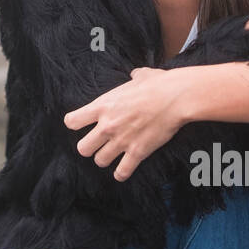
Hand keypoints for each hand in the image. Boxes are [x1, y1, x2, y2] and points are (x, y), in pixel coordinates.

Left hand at [63, 67, 195, 182]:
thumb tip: (137, 74)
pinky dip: (121, 174)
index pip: (72, 121)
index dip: (75, 123)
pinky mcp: (137, 152)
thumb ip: (134, 77)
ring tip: (111, 156)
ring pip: (100, 161)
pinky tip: (122, 171)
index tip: (81, 124)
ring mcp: (121, 141)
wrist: (176, 97)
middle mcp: (107, 125)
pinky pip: (122, 172)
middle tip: (97, 144)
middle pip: (82, 148)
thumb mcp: (140, 76)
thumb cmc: (158, 84)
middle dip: (88, 147)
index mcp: (103, 106)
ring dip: (105, 159)